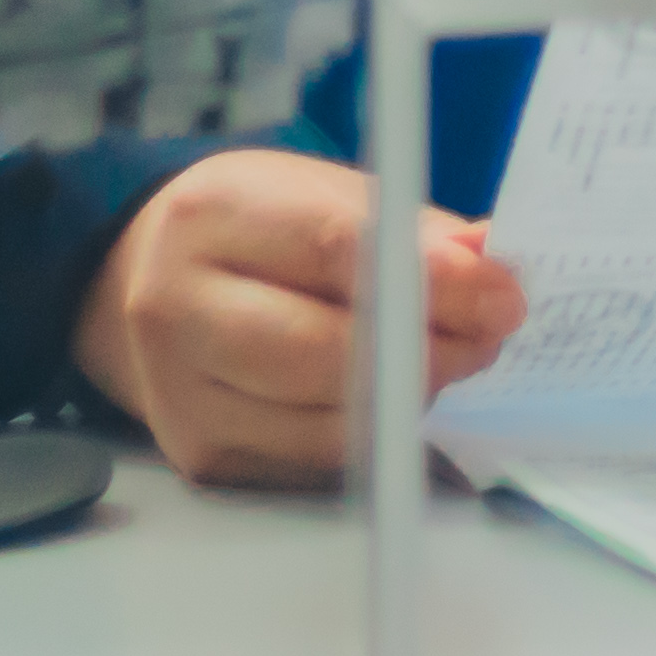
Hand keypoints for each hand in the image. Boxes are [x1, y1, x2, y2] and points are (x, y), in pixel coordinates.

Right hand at [71, 149, 525, 489]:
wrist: (153, 282)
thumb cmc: (260, 230)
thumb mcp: (328, 194)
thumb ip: (412, 231)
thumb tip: (491, 265)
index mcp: (209, 215)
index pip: (331, 251)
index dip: (428, 282)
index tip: (502, 294)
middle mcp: (175, 305)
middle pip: (318, 351)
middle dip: (426, 351)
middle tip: (489, 338)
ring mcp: (179, 391)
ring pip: (323, 419)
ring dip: (408, 397)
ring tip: (450, 360)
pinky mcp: (200, 454)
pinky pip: (312, 460)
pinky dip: (372, 434)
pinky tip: (395, 398)